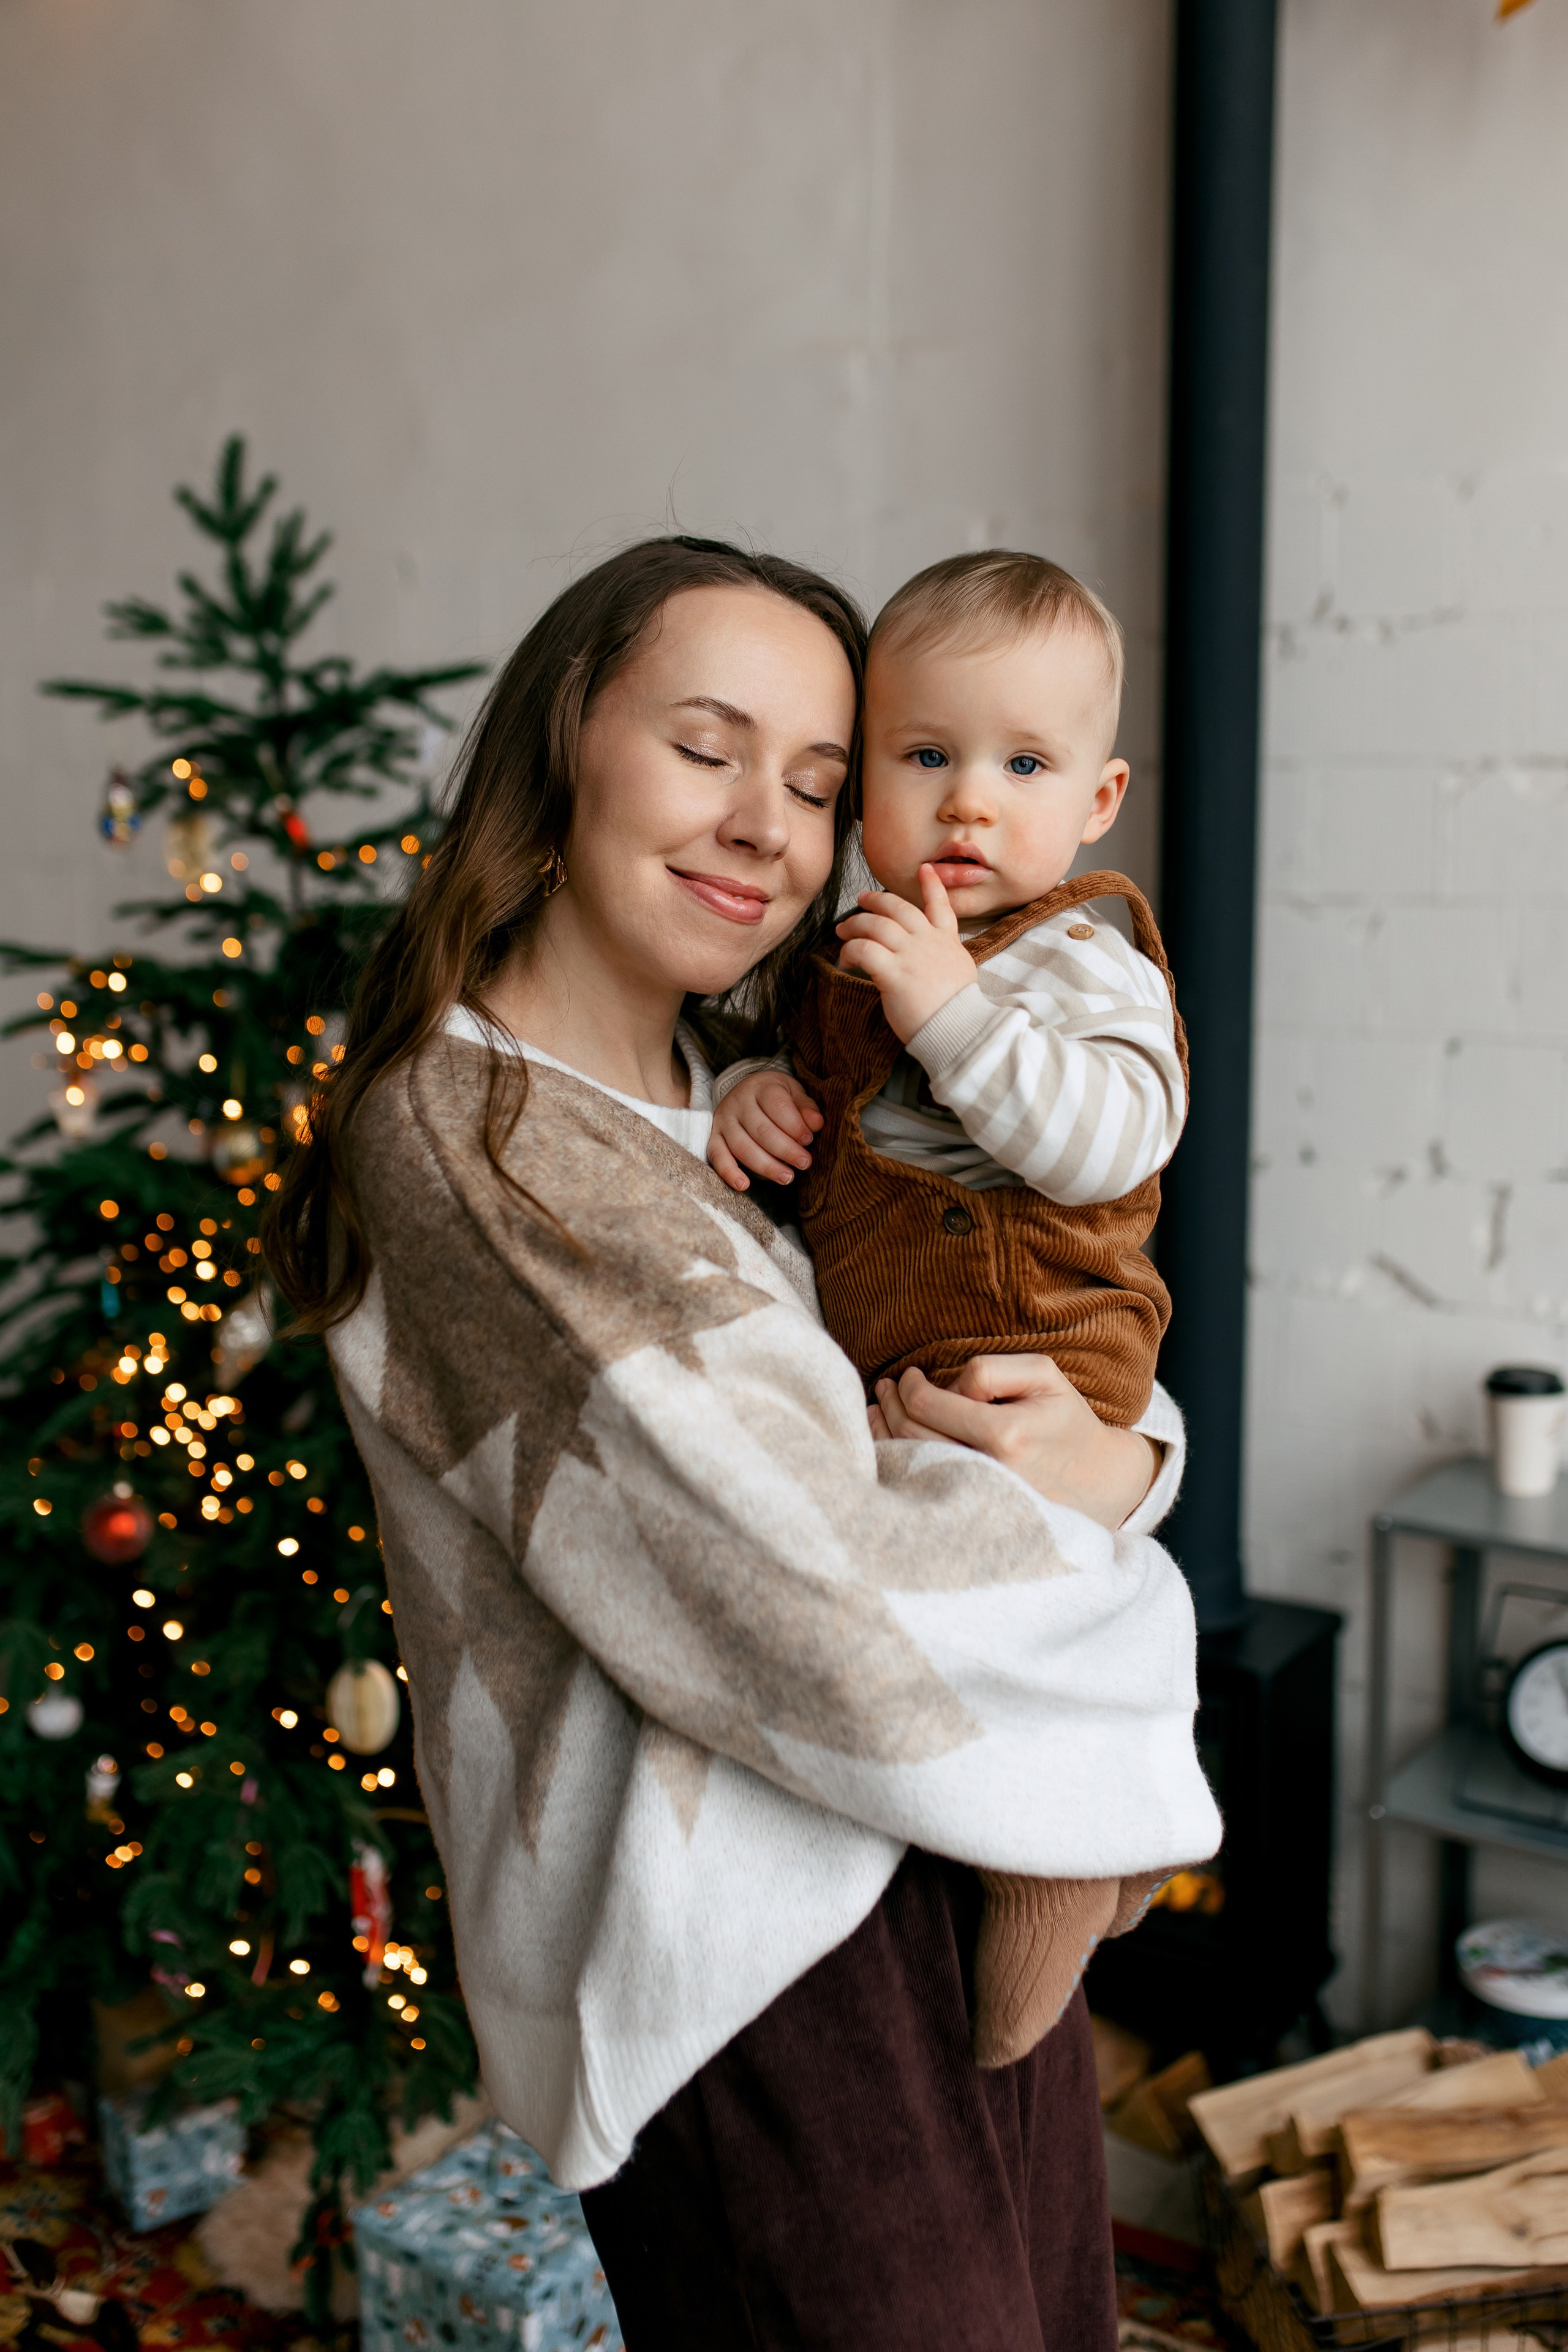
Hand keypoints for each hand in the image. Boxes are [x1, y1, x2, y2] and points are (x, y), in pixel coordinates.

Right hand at [708, 1070, 822, 1190]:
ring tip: (787, 1177)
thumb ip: (805, 1107)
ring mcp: (724, 1120)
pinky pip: (717, 1155)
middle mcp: (739, 1102)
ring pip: (742, 1147)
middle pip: (761, 1130)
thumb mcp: (793, 1093)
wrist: (747, 1090)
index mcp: (761, 1087)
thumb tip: (816, 1123)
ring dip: (766, 1166)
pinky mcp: (714, 1136)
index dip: (795, 1126)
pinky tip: (743, 1185)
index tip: (808, 1140)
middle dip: (785, 1150)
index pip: (777, 1106)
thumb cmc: (776, 1096)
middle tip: (804, 1163)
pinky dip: (728, 1172)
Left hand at [834, 865, 977, 1043]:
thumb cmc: (957, 1011)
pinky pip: (864, 950)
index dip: (932, 886)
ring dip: (855, 924)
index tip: (924, 869)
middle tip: (861, 899)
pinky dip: (850, 951)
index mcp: (947, 943)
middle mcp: (928, 942)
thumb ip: (942, 959)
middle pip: (898, 908)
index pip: (940, 906)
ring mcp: (911, 956)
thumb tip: (924, 961)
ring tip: (842, 930)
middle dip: (876, 900)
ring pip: (876, 924)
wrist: (959, 1029)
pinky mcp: (894, 974)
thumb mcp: (960, 974)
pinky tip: (846, 960)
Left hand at [867, 1353, 1160, 1530]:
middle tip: (885, 1388)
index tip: (908, 1376)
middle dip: (890, 1404)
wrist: (1097, 1482)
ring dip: (885, 1432)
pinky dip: (897, 1463)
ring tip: (878, 1410)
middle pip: (911, 1434)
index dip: (908, 1386)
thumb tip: (947, 1389)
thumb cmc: (1065, 1420)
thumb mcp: (1044, 1375)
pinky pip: (920, 1489)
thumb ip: (991, 1370)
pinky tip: (889, 1443)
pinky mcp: (971, 1518)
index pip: (928, 1405)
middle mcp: (988, 1472)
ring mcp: (977, 1501)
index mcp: (1005, 1434)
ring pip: (909, 1465)